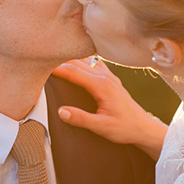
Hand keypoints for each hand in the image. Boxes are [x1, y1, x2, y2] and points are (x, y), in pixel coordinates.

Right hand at [52, 58, 166, 158]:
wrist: (144, 128)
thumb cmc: (125, 128)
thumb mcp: (101, 127)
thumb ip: (81, 119)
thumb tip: (61, 111)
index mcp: (101, 85)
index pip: (73, 72)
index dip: (55, 68)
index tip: (40, 64)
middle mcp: (105, 76)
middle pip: (77, 63)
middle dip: (58, 59)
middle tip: (41, 57)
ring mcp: (109, 76)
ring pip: (85, 60)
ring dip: (69, 57)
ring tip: (53, 56)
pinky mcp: (111, 79)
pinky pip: (94, 63)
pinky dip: (81, 60)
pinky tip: (75, 59)